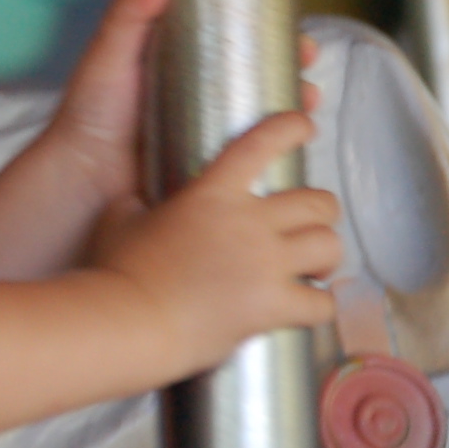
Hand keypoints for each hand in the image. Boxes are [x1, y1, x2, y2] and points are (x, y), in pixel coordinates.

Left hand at [45, 0, 324, 221]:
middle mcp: (202, 96)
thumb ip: (128, 17)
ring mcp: (210, 132)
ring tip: (310, 103)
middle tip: (308, 64)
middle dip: (293, 70)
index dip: (271, 33)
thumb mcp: (109, 56)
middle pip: (260, 75)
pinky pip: (252, 159)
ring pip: (264, 118)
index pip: (237, 38)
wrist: (82, 178)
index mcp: (182, 62)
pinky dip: (277, 152)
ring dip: (294, 109)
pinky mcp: (212, 168)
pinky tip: (297, 150)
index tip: (294, 30)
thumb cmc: (89, 113)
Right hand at [99, 111, 339, 373]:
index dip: (290, 129)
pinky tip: (311, 304)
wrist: (131, 321)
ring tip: (316, 267)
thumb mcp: (121, 217)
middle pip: (316, 202)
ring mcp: (266, 264)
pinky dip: (320, 304)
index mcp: (213, 193)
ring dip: (326, 255)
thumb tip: (136, 202)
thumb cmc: (119, 270)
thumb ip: (139, 202)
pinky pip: (322, 303)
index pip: (261, 145)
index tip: (306, 127)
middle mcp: (249, 221)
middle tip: (307, 227)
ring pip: (329, 245)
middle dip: (320, 213)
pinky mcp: (273, 306)